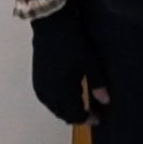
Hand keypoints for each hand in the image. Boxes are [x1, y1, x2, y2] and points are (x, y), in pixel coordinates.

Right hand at [30, 0, 109, 125]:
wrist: (51, 24)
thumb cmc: (72, 42)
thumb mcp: (89, 62)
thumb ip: (97, 83)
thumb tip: (106, 102)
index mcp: (61, 90)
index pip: (74, 114)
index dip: (87, 118)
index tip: (98, 118)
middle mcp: (48, 92)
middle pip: (62, 112)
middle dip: (76, 115)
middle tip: (91, 114)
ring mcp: (40, 85)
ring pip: (53, 106)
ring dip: (66, 109)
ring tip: (79, 106)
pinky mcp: (36, 78)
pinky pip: (47, 98)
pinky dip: (57, 101)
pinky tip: (65, 96)